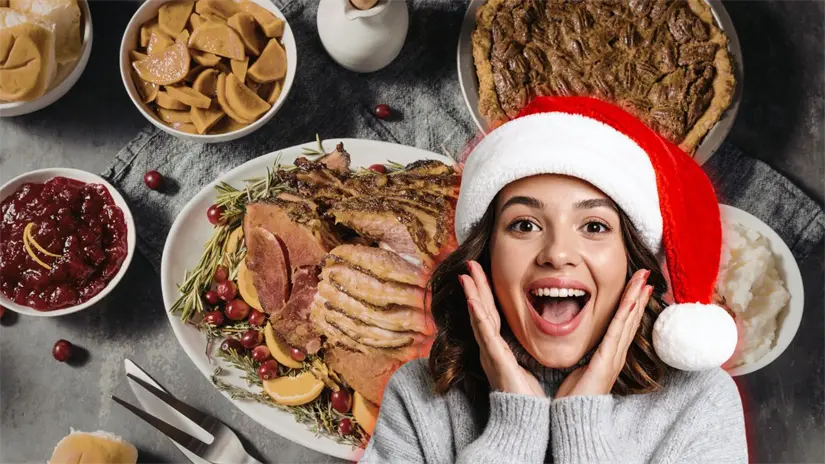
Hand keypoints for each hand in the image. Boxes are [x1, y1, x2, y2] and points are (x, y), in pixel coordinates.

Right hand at [459, 261, 543, 396]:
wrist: (527, 422)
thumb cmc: (529, 397)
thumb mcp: (529, 365)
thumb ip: (529, 350)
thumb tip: (541, 335)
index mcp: (500, 348)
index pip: (491, 314)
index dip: (485, 293)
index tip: (481, 273)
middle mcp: (491, 349)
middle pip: (481, 310)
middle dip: (475, 286)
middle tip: (469, 265)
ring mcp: (490, 354)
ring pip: (479, 318)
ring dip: (472, 295)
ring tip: (466, 276)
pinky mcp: (495, 361)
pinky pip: (485, 334)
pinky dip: (478, 317)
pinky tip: (473, 302)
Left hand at [555, 269, 651, 398]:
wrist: (574, 418)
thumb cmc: (573, 397)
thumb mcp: (577, 368)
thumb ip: (580, 353)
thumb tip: (573, 339)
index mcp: (608, 355)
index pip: (622, 323)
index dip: (631, 304)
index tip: (637, 286)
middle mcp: (615, 354)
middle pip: (630, 319)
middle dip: (638, 296)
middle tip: (646, 275)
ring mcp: (614, 358)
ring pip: (627, 322)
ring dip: (636, 300)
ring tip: (644, 281)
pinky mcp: (607, 361)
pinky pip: (617, 334)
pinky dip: (625, 316)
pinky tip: (631, 301)